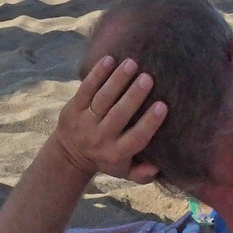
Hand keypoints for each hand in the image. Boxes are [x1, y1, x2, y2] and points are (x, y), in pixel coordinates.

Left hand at [53, 57, 166, 182]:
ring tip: (132, 64)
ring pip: (102, 99)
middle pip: (118, 115)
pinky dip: (96, 74)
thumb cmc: (107, 158)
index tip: (162, 105)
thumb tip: (157, 167)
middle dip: (133, 96)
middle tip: (148, 78)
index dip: (149, 123)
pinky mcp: (72, 108)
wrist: (70, 154)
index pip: (136, 138)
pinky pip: (85, 89)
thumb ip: (141, 173)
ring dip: (117, 80)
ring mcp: (85, 122)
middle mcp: (100, 138)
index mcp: (116, 153)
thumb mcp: (124, 172)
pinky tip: (109, 59)